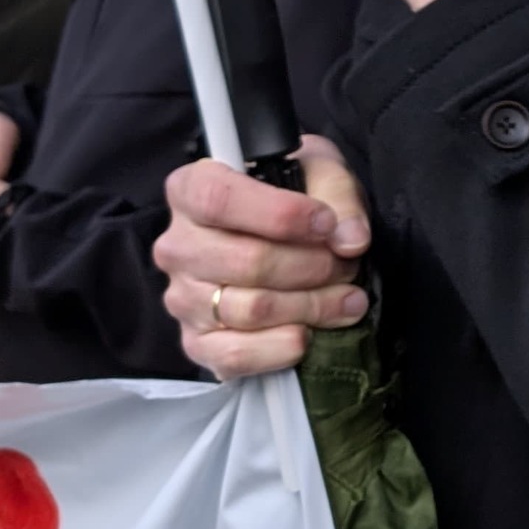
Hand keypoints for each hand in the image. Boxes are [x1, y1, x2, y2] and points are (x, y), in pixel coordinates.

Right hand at [153, 135, 371, 378]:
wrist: (284, 238)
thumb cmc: (296, 196)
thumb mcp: (320, 173)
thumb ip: (337, 195)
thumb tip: (351, 240)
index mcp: (190, 191)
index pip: (219, 200)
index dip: (280, 214)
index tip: (327, 223)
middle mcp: (177, 246)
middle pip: (247, 261)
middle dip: (313, 266)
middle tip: (348, 265)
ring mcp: (182, 298)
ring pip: (251, 309)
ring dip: (311, 306)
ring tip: (348, 297)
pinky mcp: (196, 342)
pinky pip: (234, 355)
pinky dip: (281, 347)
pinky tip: (311, 334)